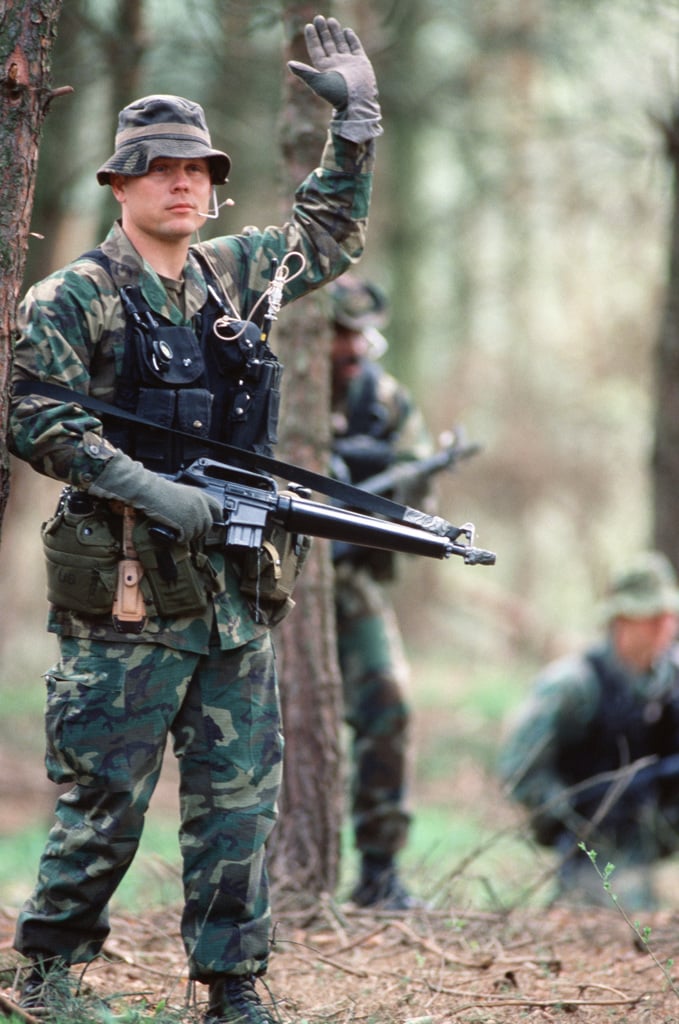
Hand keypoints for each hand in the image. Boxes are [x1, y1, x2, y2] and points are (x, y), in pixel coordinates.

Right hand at [88, 450, 222, 543]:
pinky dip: (180, 539)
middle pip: (207, 525)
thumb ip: (191, 503)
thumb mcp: (180, 493)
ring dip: (188, 536)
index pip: (217, 508)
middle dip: (199, 531)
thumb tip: (194, 517)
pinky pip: (187, 538)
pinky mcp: (186, 524)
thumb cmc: (158, 491)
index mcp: (199, 494)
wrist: (149, 492)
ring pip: (197, 533)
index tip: (216, 523)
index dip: (217, 517)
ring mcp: (194, 515)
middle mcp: (200, 504)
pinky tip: (174, 535)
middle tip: (188, 533)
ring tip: (177, 532)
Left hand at [288, 15, 381, 141]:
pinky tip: (347, 31)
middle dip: (323, 32)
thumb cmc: (336, 94)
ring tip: (331, 20)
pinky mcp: (361, 62)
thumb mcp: (318, 82)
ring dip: (335, 32)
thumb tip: (289, 64)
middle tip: (319, 18)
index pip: (316, 50)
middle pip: (328, 44)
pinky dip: (351, 39)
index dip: (312, 38)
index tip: (308, 26)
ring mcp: (349, 63)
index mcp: (325, 69)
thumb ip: (304, 72)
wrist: (357, 102)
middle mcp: (336, 65)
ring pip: (340, 44)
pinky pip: (355, 47)